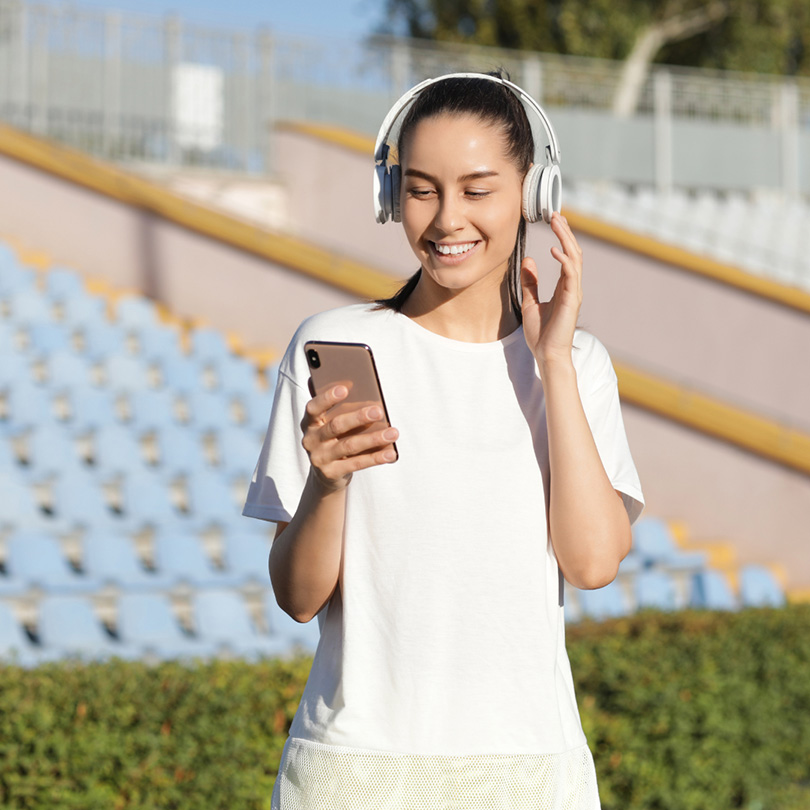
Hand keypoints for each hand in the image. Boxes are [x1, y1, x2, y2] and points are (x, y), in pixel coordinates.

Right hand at [300, 384, 398, 490]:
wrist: (325, 473)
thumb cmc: (333, 439)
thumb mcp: (329, 423)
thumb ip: (335, 406)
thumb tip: (347, 381)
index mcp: (309, 422)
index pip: (313, 408)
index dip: (327, 398)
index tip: (345, 389)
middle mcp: (311, 440)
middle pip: (336, 426)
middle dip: (358, 417)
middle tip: (379, 411)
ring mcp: (319, 458)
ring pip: (349, 446)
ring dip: (373, 438)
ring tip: (393, 433)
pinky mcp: (331, 473)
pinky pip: (357, 464)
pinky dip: (375, 458)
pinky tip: (391, 453)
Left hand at [520, 212, 582, 368]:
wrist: (547, 354)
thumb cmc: (540, 333)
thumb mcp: (530, 301)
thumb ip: (530, 282)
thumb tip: (528, 261)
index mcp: (564, 286)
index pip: (566, 255)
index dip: (561, 237)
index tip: (554, 220)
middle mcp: (572, 287)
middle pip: (572, 252)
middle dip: (565, 232)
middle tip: (556, 214)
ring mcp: (574, 292)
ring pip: (574, 258)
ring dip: (566, 239)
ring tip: (557, 222)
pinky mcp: (572, 300)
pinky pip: (571, 275)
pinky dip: (564, 260)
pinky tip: (554, 250)